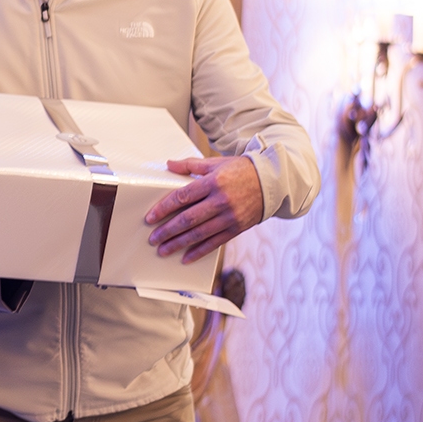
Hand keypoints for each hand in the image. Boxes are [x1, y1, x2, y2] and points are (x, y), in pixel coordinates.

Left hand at [144, 156, 263, 262]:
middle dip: (167, 231)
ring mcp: (229, 217)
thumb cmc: (241, 170)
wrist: (272, 182)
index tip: (150, 217)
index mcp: (213, 182)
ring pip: (199, 234)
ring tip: (163, 250)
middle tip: (153, 238)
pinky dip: (199, 252)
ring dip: (178, 244)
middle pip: (188, 219)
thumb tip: (169, 164)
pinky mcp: (236, 228)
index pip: (182, 197)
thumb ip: (191, 165)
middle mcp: (220, 201)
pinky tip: (186, 257)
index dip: (164, 208)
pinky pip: (214, 243)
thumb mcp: (215, 163)